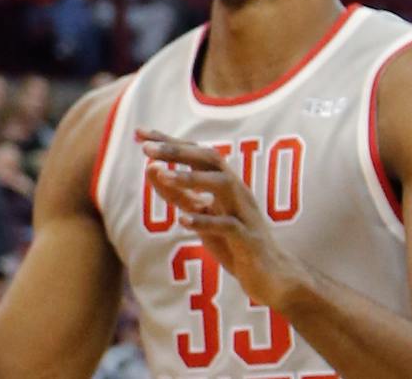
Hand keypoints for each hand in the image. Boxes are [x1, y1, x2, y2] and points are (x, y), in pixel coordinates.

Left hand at [140, 130, 297, 307]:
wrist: (272, 277)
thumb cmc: (232, 243)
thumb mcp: (200, 215)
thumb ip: (178, 194)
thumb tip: (150, 169)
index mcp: (224, 182)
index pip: (196, 153)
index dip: (169, 141)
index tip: (139, 133)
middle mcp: (237, 191)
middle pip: (210, 159)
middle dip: (178, 151)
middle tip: (147, 149)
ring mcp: (245, 213)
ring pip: (223, 185)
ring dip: (192, 179)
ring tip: (163, 175)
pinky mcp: (249, 240)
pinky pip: (229, 226)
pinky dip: (205, 221)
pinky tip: (182, 221)